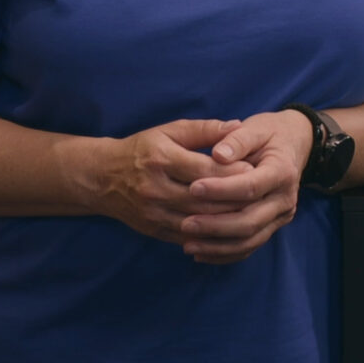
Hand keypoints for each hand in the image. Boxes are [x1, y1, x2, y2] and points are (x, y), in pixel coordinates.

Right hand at [93, 119, 254, 245]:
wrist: (102, 177)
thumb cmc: (142, 149)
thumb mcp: (170, 131)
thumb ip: (205, 130)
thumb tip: (238, 126)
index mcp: (162, 159)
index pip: (205, 170)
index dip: (232, 172)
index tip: (255, 169)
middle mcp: (156, 188)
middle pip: (204, 199)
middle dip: (235, 198)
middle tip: (260, 194)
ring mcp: (153, 213)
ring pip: (198, 222)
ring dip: (227, 220)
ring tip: (250, 212)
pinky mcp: (153, 230)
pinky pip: (187, 237)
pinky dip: (210, 235)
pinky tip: (229, 229)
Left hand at [180, 110, 314, 264]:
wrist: (292, 145)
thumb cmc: (268, 134)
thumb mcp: (254, 128)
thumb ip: (236, 140)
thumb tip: (217, 154)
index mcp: (282, 171)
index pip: (251, 186)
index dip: (221, 189)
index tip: (192, 188)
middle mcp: (285, 198)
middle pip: (250, 220)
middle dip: (216, 225)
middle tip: (185, 223)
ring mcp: (281, 216)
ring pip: (249, 240)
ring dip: (217, 246)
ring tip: (187, 244)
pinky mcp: (272, 227)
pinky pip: (249, 247)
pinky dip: (224, 254)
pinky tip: (200, 254)